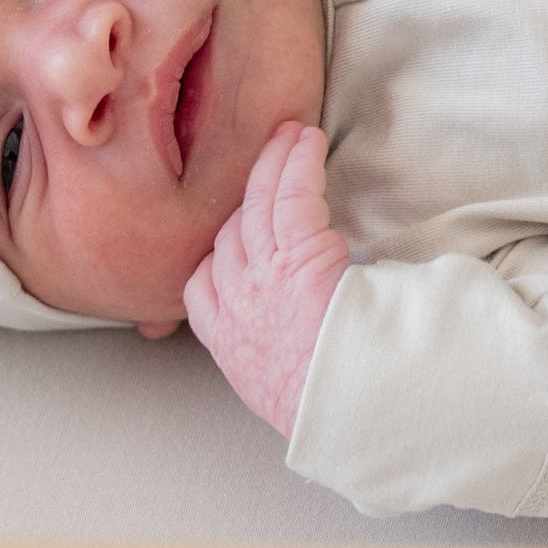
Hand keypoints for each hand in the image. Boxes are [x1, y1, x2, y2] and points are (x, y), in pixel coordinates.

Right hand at [183, 122, 348, 439]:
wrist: (342, 410)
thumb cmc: (325, 406)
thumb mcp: (274, 393)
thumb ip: (268, 357)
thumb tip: (288, 341)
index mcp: (224, 337)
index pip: (204, 279)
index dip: (220, 248)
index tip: (236, 228)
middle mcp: (234, 301)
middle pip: (228, 234)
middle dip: (245, 197)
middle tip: (264, 164)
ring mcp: (262, 275)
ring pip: (257, 206)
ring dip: (272, 166)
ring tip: (288, 136)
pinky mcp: (299, 255)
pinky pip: (290, 196)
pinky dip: (297, 163)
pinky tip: (306, 141)